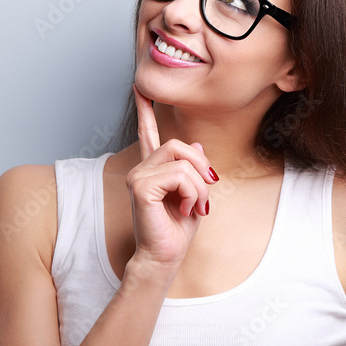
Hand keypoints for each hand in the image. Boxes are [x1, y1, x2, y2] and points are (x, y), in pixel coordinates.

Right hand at [126, 84, 216, 270]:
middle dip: (201, 167)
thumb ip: (193, 171)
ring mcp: (138, 176)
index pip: (147, 134)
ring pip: (181, 161)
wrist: (165, 257)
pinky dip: (192, 194)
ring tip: (194, 207)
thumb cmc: (177, 231)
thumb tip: (196, 145)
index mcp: (152, 170)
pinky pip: (179, 176)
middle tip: (207, 190)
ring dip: (199, 187)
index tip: (140, 88)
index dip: (145, 110)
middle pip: (177, 145)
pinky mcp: (141, 186)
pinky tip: (186, 210)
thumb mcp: (195, 196)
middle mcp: (141, 169)